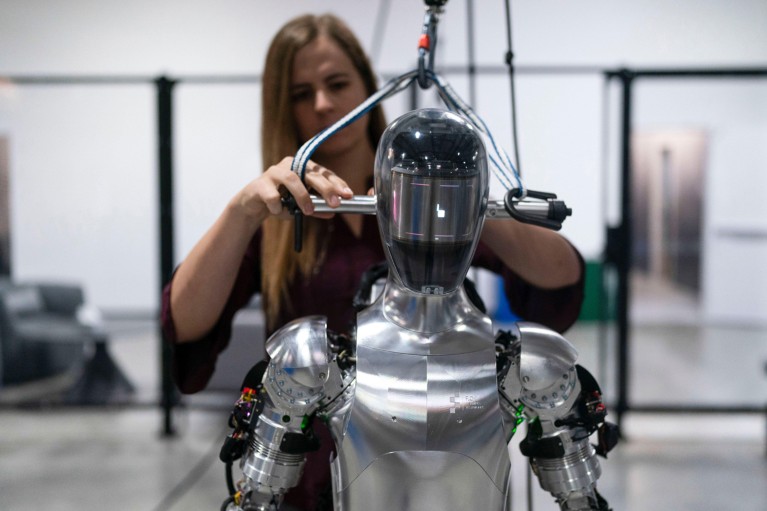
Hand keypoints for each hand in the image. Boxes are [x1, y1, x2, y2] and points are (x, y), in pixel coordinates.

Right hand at [232, 157, 353, 222]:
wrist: (253, 205)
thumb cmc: (280, 202)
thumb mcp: (301, 207)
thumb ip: (316, 208)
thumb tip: (333, 213)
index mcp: (303, 168)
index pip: (324, 173)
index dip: (337, 183)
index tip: (348, 194)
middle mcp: (290, 165)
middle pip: (311, 173)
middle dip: (326, 189)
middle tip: (335, 204)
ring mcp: (274, 172)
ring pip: (292, 179)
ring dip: (302, 196)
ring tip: (308, 211)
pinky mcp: (260, 183)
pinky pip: (273, 195)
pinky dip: (278, 206)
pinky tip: (277, 211)